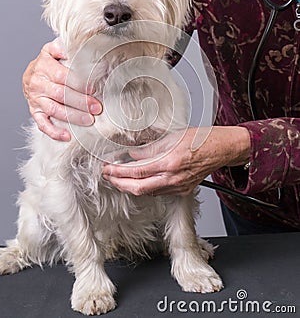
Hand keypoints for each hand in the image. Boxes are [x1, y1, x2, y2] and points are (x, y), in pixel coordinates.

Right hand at [22, 38, 101, 140]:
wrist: (30, 75)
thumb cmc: (47, 63)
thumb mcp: (53, 50)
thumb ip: (64, 47)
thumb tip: (80, 46)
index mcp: (44, 66)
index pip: (63, 76)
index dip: (78, 83)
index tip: (93, 88)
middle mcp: (38, 83)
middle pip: (61, 94)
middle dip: (80, 102)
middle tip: (97, 107)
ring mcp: (36, 99)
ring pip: (54, 110)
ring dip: (73, 116)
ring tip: (89, 120)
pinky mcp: (35, 112)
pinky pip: (42, 124)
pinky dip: (54, 131)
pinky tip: (67, 135)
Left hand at [102, 126, 250, 195]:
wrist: (221, 149)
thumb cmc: (201, 139)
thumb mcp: (172, 137)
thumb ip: (150, 149)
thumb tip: (133, 155)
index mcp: (170, 163)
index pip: (136, 172)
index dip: (118, 171)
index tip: (107, 168)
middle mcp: (173, 179)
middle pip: (138, 189)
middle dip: (119, 183)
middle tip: (108, 176)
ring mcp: (178, 187)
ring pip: (147, 193)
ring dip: (130, 187)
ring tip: (119, 178)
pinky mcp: (182, 190)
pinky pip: (159, 193)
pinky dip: (145, 188)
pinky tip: (138, 181)